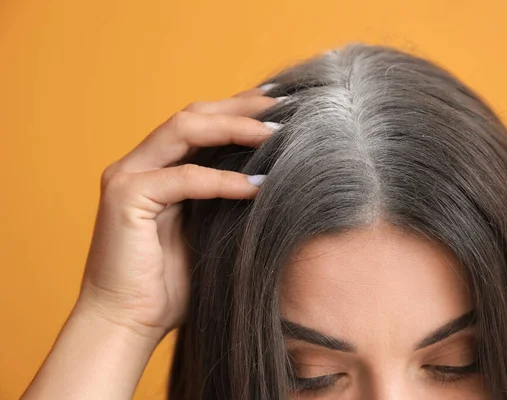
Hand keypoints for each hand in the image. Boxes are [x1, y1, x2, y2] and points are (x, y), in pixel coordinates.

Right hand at [76, 87, 279, 341]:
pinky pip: (184, 177)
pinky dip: (223, 180)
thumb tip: (272, 177)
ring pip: (185, 129)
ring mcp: (127, 176)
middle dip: (240, 107)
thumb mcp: (207, 230)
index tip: (280, 105)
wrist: (127, 324)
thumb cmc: (168, 284)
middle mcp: (138, 164)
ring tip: (275, 134)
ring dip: (233, 128)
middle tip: (284, 105)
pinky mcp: (125, 197)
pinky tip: (257, 186)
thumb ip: (225, 199)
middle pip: (193, 115)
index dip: (238, 109)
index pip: (200, 123)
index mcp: (156, 168)